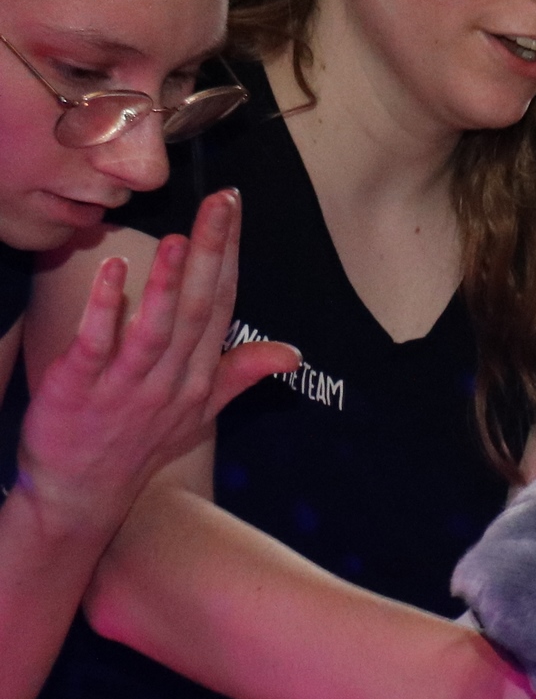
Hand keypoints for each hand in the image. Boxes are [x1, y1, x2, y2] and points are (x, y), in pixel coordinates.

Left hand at [16, 192, 293, 541]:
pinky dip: (107, 310)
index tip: (234, 207)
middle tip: (220, 203)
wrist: (82, 495)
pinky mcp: (81, 390)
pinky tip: (115, 273)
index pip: (222, 307)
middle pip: (199, 310)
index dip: (231, 256)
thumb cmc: (137, 447)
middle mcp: (171, 381)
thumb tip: (291, 352)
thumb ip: (240, 374)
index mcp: (198, 379)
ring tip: (182, 239)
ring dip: (171, 285)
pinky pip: (98, 346)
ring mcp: (128, 387)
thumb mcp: (198, 412)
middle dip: (212, 254)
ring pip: (158, 330)